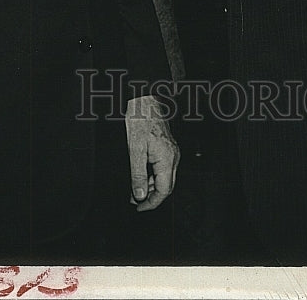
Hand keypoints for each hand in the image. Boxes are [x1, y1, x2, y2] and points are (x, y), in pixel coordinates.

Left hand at [125, 94, 179, 211]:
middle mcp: (173, 156)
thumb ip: (137, 174)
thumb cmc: (141, 118)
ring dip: (149, 186)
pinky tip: (140, 175)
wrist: (146, 98)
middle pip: (166, 186)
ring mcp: (172, 151)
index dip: (151, 203)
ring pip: (164, 177)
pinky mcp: (167, 147)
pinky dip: (151, 175)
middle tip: (134, 201)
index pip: (164, 190)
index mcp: (167, 158)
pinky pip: (162, 167)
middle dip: (150, 196)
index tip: (139, 208)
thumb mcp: (134, 149)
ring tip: (133, 189)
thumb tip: (139, 195)